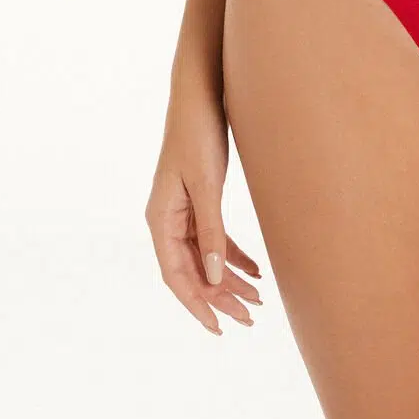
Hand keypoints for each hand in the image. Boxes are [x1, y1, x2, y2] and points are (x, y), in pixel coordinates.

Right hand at [145, 85, 263, 335]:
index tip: (219, 327)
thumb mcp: (206, 182)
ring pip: (205, 256)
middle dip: (220, 297)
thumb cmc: (198, 131)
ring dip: (229, 279)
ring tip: (258, 300)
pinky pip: (214, 237)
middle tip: (250, 318)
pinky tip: (255, 269)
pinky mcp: (200, 197)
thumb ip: (211, 229)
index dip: (196, 304)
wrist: (201, 91)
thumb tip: (216, 276)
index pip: (176, 275)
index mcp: (161, 218)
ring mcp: (183, 208)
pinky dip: (233, 255)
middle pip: (192, 270)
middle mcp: (168, 218)